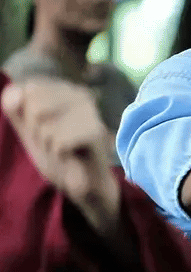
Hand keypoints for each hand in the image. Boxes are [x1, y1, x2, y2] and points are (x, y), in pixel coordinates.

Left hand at [2, 77, 120, 237]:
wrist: (85, 182)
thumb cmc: (58, 153)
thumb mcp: (27, 128)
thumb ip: (13, 108)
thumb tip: (16, 95)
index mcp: (63, 89)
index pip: (26, 91)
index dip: (27, 116)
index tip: (44, 129)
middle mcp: (80, 94)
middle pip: (34, 106)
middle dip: (37, 130)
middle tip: (55, 141)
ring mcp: (91, 111)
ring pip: (45, 126)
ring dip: (49, 144)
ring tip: (65, 150)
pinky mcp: (96, 131)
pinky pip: (59, 141)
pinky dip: (60, 154)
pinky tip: (73, 156)